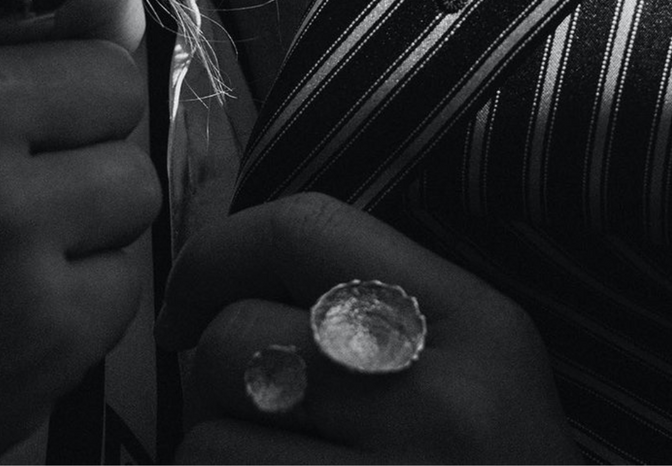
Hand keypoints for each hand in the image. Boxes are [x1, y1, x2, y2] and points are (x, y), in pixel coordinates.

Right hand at [0, 0, 160, 463]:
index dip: (60, 25)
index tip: (35, 56)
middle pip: (114, 86)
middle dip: (75, 127)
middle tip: (2, 172)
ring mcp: (1, 225)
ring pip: (130, 183)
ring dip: (81, 215)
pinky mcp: (35, 332)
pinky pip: (122, 279)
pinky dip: (74, 300)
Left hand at [158, 192, 580, 463]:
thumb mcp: (480, 369)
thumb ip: (377, 309)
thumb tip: (227, 280)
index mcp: (476, 323)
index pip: (306, 228)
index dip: (218, 254)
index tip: (192, 302)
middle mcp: (440, 403)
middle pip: (238, 340)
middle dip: (212, 379)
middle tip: (246, 414)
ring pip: (207, 442)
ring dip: (212, 460)